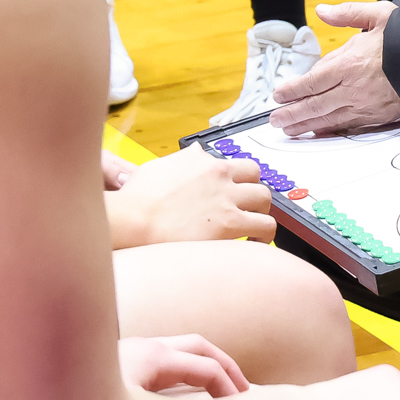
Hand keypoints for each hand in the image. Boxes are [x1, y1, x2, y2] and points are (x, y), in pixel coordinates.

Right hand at [107, 149, 275, 246]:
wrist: (134, 219)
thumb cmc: (137, 199)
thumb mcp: (158, 167)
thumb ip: (180, 161)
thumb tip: (192, 155)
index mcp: (202, 160)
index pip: (236, 163)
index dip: (240, 180)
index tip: (236, 192)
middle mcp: (220, 174)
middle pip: (256, 177)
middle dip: (254, 194)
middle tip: (247, 210)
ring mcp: (227, 198)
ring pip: (265, 200)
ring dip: (261, 213)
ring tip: (252, 229)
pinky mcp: (231, 223)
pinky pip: (265, 226)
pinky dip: (264, 236)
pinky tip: (252, 244)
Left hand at [119, 333, 249, 397]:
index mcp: (154, 358)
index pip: (208, 369)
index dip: (229, 388)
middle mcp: (146, 347)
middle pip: (199, 346)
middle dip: (226, 366)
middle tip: (244, 390)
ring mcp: (132, 351)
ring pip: (180, 349)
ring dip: (204, 364)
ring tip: (218, 388)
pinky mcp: (121, 361)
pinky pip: (162, 358)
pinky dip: (183, 369)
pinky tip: (180, 390)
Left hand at [269, 1, 399, 136]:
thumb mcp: (378, 15)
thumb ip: (347, 13)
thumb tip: (321, 10)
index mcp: (350, 63)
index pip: (313, 81)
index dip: (292, 90)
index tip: (278, 94)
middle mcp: (354, 88)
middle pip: (315, 105)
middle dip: (292, 113)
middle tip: (274, 119)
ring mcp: (365, 105)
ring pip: (328, 119)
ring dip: (306, 126)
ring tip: (289, 130)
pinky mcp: (377, 116)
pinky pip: (348, 127)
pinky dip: (330, 131)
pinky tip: (319, 134)